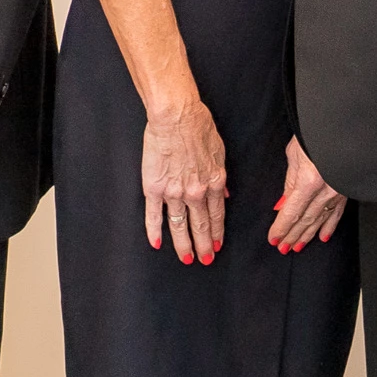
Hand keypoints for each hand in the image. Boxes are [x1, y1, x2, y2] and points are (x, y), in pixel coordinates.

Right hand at [141, 95, 226, 262]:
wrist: (177, 116)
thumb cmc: (198, 126)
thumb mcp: (219, 152)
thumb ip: (220, 177)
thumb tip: (223, 195)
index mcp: (214, 183)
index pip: (217, 215)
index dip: (217, 232)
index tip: (217, 245)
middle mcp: (196, 192)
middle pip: (200, 225)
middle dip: (204, 245)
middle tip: (205, 260)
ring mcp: (174, 192)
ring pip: (180, 225)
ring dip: (184, 244)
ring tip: (186, 258)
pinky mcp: (154, 187)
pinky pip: (154, 214)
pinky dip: (155, 231)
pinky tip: (156, 243)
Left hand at [269, 135, 345, 252]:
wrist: (341, 126)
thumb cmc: (313, 134)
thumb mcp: (294, 155)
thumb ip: (289, 183)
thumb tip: (282, 205)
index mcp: (309, 181)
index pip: (291, 212)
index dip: (282, 227)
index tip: (273, 239)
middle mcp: (325, 190)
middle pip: (306, 219)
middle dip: (293, 235)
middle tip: (283, 248)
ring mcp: (338, 192)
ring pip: (321, 219)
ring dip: (308, 234)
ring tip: (297, 246)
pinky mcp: (347, 190)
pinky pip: (337, 213)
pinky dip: (329, 226)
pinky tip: (323, 237)